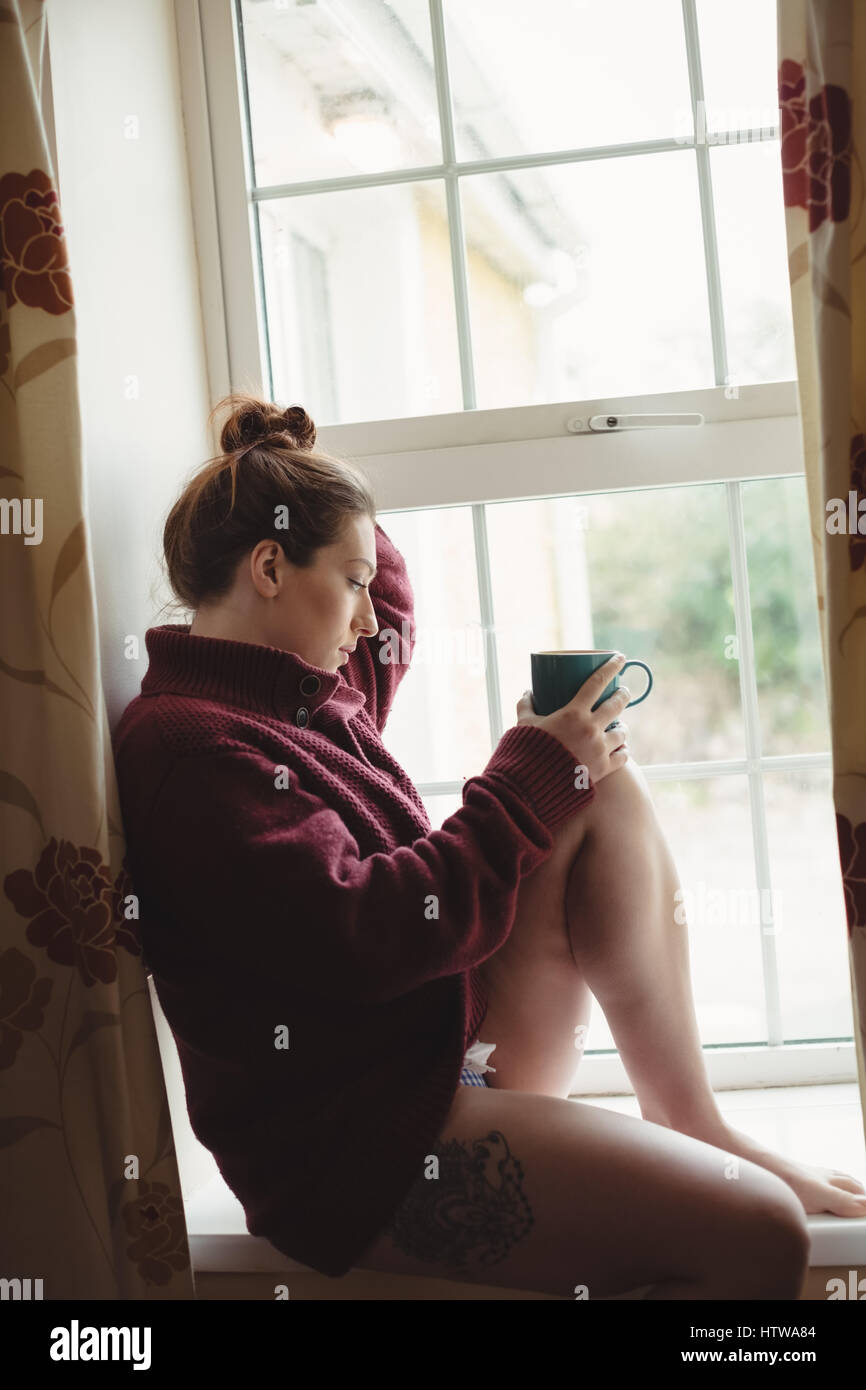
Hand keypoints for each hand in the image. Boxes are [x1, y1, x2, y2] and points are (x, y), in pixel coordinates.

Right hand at [515, 654, 630, 784]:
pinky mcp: (603, 769)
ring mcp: (599, 749)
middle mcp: (591, 728)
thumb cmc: (526, 753)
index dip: (611, 666)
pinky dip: (623, 751)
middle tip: (622, 692)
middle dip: (623, 694)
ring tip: (618, 726)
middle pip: (617, 704)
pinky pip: (623, 756)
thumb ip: (526, 706)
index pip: (598, 682)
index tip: (620, 658)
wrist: (532, 787)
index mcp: (573, 713)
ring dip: (622, 726)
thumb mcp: (524, 725)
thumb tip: (528, 693)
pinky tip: (620, 749)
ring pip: (622, 732)